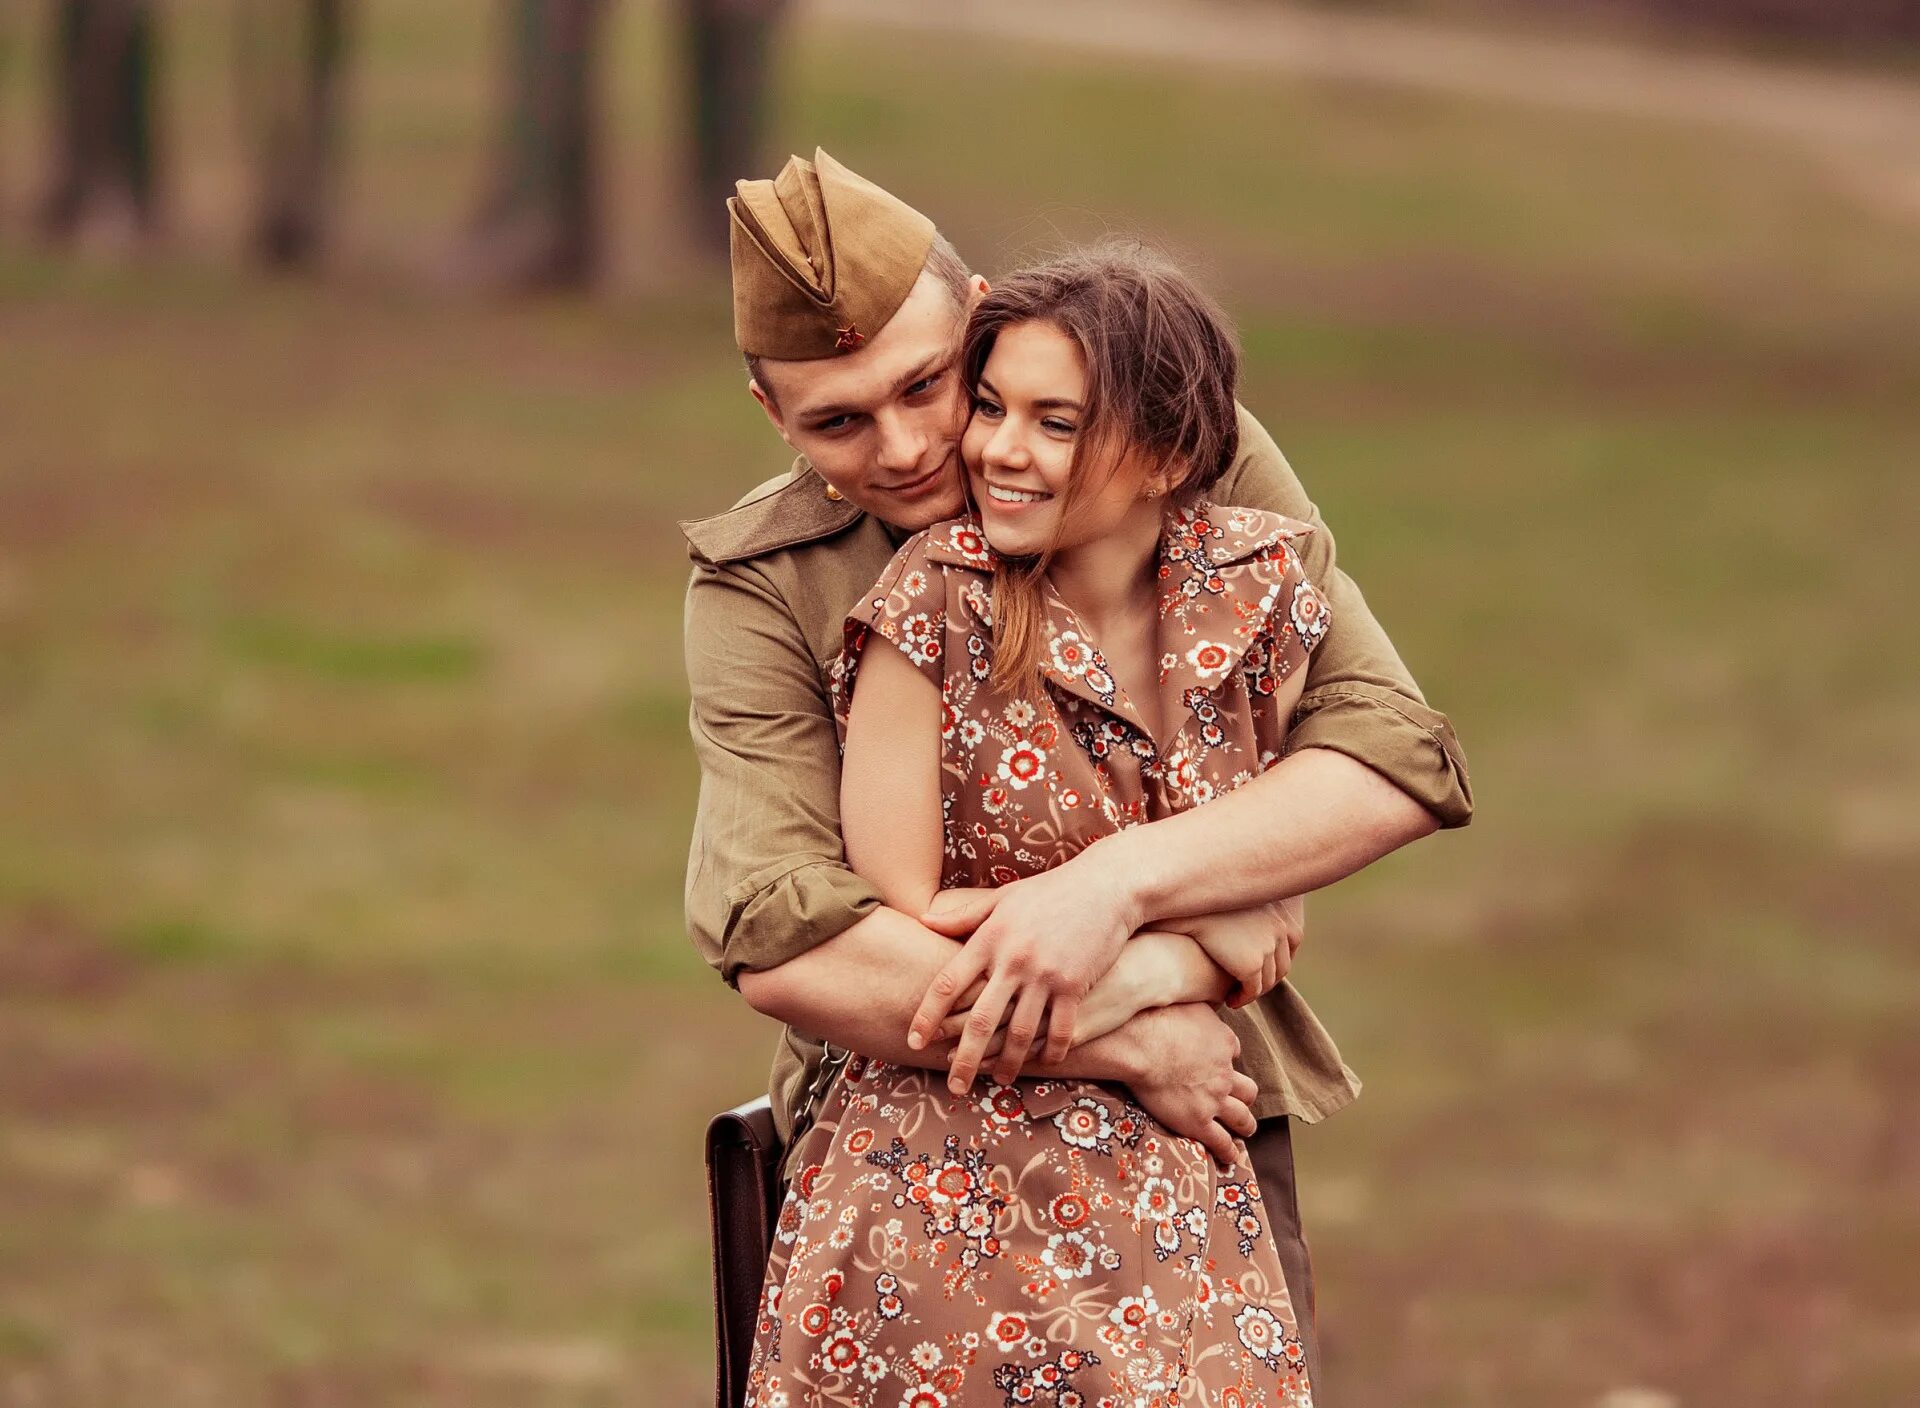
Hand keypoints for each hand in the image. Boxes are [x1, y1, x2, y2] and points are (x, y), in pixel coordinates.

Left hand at [909, 860, 1139, 1093]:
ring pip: (1020, 1033)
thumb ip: (964, 915)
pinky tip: (1044, 1064)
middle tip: (953, 1086)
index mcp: (989, 938)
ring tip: (999, 1081)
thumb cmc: (1051, 891)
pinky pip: (1059, 1030)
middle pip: (980, 1019)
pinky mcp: (1074, 985)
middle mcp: (1012, 960)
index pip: (947, 984)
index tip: (914, 1041)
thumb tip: (924, 921)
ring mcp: (1044, 974)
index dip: (927, 1015)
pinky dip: (1051, 1052)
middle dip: (965, 1058)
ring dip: (1008, 1064)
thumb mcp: (1004, 898)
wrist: (1106, 886)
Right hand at [1124, 1003, 1258, 1169]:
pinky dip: (1229, 1152)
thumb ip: (1196, 1007)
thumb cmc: (1156, 1018)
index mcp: (1223, 1042)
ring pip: (1242, 1117)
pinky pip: (1222, 1142)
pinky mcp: (1199, 1122)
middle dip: (1244, 1094)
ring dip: (1245, 1125)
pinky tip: (1231, 1158)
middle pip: (1247, 1088)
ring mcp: (1215, 1099)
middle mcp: (1225, 1072)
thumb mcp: (1187, 1002)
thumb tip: (1191, 998)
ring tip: (1245, 1130)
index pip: (1232, 1051)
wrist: (1141, 1044)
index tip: (1217, 1061)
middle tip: (1241, 1100)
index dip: (1225, 1057)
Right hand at [1176, 897, 1302, 1007]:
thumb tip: (1258, 933)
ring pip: (1268, 981)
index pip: (1293, 938)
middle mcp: (1280, 927)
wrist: (1186, 909)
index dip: (1278, 955)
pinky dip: (1243, 998)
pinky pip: (1253, 990)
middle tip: (1248, 986)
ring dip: (1254, 991)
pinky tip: (1230, 1000)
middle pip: (1282, 963)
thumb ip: (1253, 914)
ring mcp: (1269, 946)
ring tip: (1236, 994)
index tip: (1262, 964)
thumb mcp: (1237, 900)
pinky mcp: (1252, 964)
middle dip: (1268, 978)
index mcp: (1281, 908)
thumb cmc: (1204, 902)